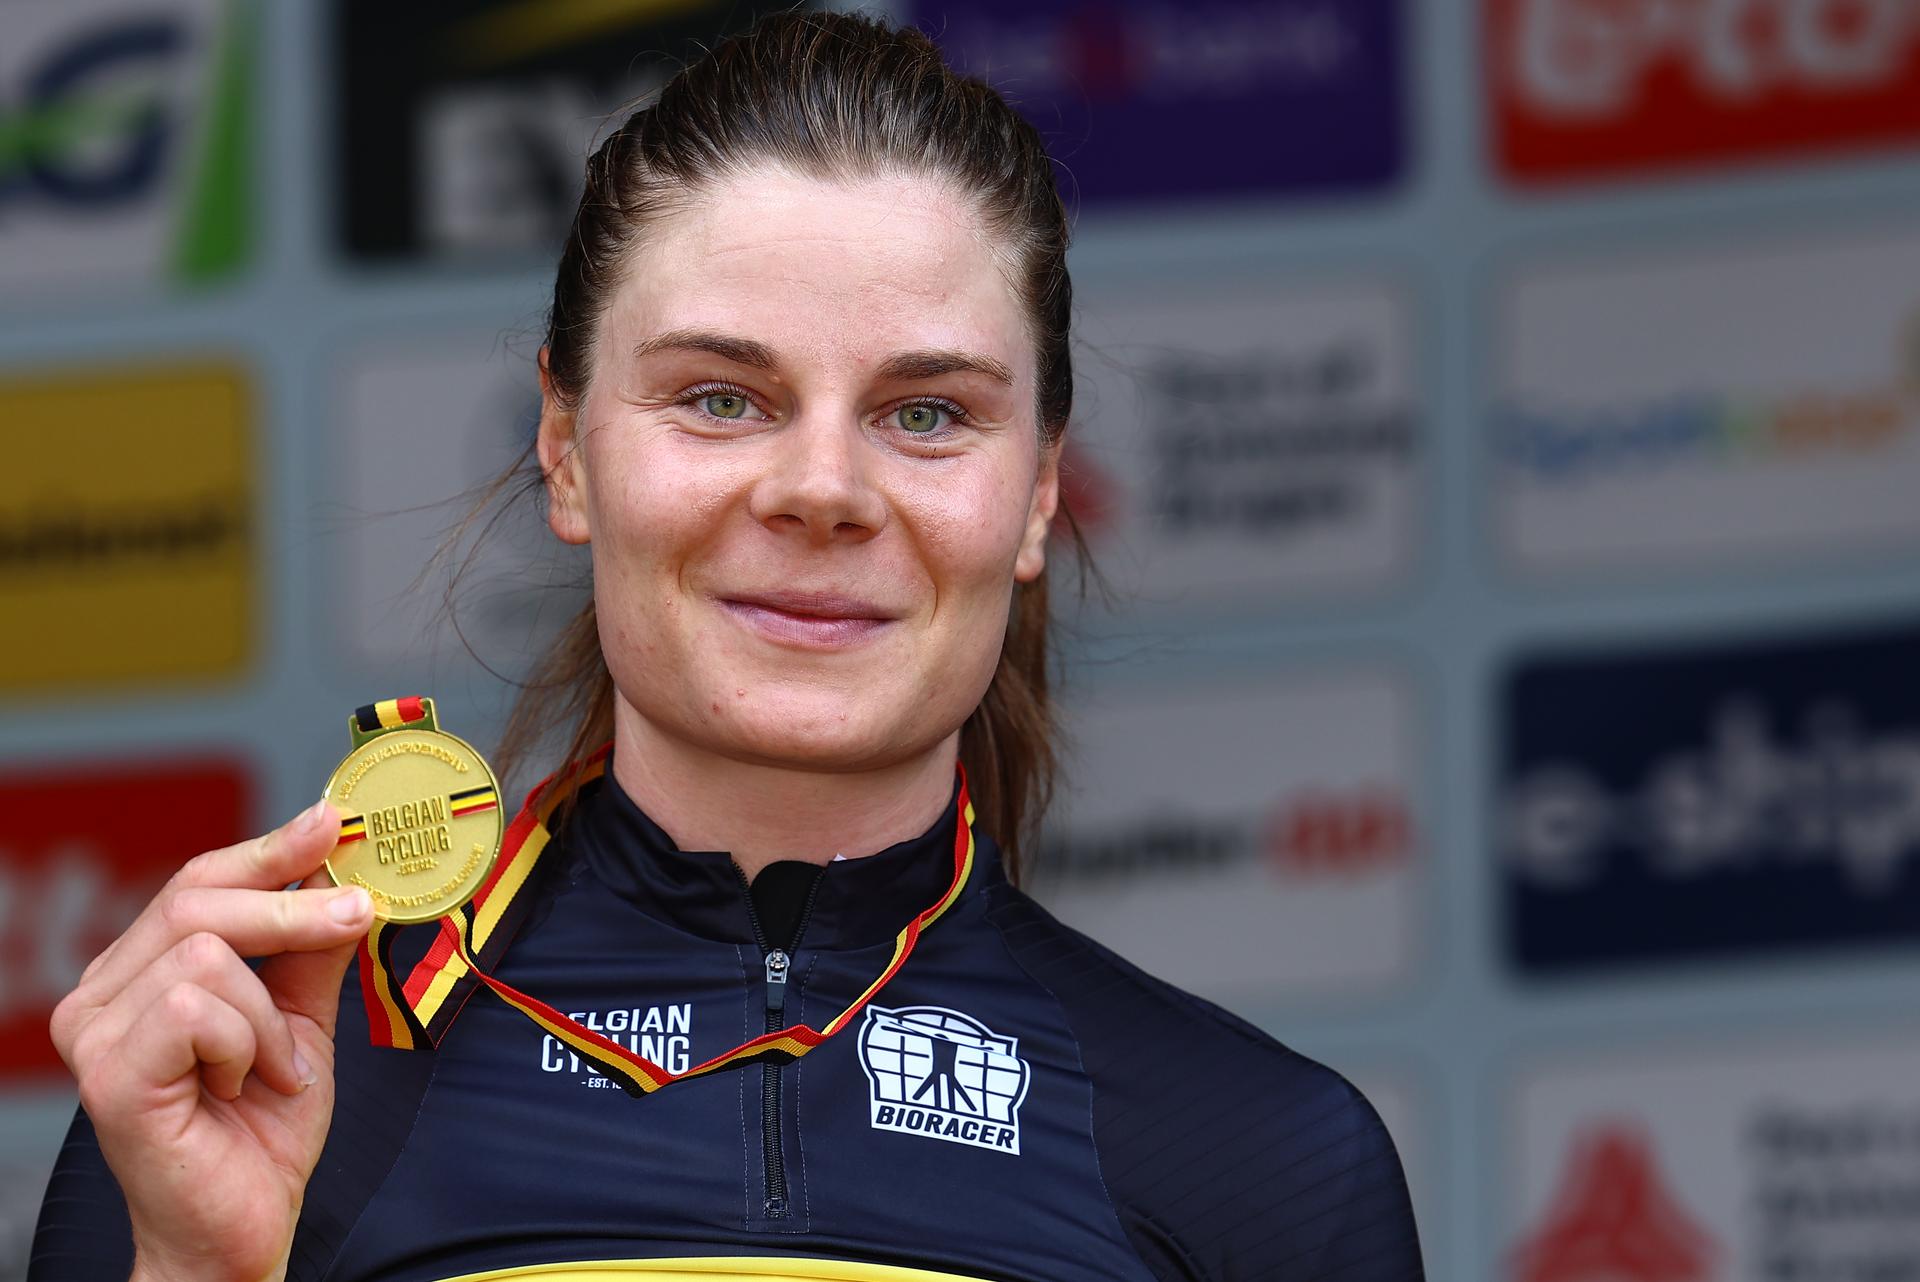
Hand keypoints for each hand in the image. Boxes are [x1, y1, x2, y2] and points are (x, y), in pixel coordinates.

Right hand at [49, 799, 375, 1281]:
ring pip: (208, 954)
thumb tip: (342, 873)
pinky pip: (199, 1010)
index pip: (197, 881)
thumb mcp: (301, 1018)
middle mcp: (100, 995)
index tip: (332, 820)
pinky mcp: (108, 1073)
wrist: (240, 1227)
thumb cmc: (260, 1128)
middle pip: (198, 899)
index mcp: (138, 973)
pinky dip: (246, 1046)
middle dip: (294, 906)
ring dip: (268, 1015)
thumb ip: (311, 950)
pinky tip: (242, 1087)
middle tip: (361, 914)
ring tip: (273, 1068)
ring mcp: (93, 1033)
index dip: (267, 848)